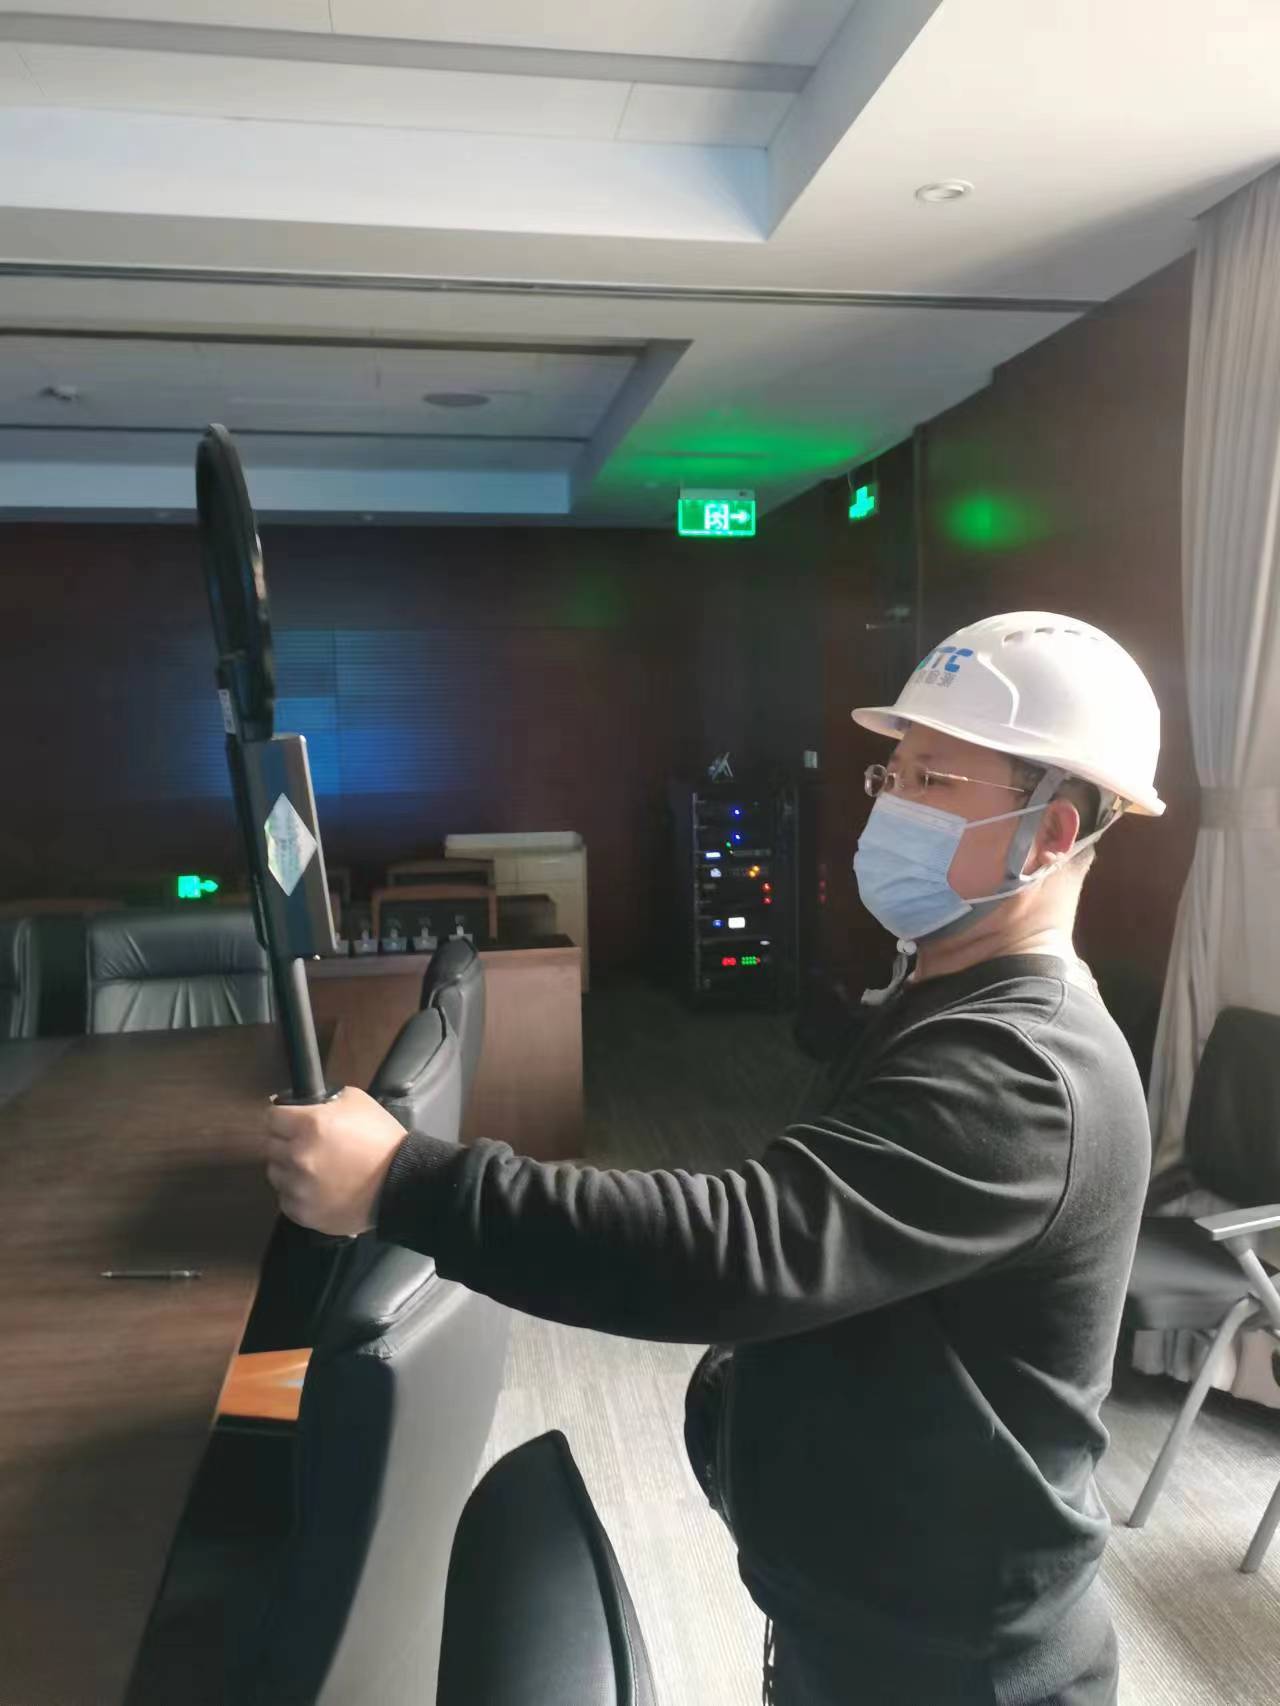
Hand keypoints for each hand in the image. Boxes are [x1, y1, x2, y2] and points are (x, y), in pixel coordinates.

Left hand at [265, 1086, 409, 1235]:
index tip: (291, 1121)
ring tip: (313, 1170)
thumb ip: (326, 1101)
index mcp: (309, 1125)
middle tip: (307, 1146)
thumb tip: (305, 1103)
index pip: (272, 1117)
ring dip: (289, 1169)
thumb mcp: (358, 1102)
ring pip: (275, 1173)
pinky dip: (297, 1194)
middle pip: (270, 1145)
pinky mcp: (302, 1212)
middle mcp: (297, 1156)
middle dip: (286, 1142)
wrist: (401, 1183)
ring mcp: (298, 1187)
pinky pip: (286, 1199)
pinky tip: (317, 1189)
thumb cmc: (381, 1139)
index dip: (283, 1117)